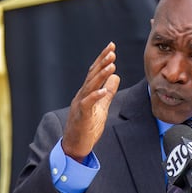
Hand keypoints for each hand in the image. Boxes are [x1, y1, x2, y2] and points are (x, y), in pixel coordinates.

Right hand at [62, 42, 120, 161]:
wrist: (75, 145)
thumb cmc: (87, 126)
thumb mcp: (101, 106)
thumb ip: (108, 92)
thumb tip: (116, 76)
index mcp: (87, 92)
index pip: (95, 72)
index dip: (103, 59)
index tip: (112, 47)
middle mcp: (82, 95)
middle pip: (92, 75)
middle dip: (102, 62)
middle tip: (112, 50)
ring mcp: (80, 105)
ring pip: (90, 87)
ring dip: (100, 75)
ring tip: (111, 65)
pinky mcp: (81, 116)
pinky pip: (87, 104)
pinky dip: (95, 96)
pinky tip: (103, 91)